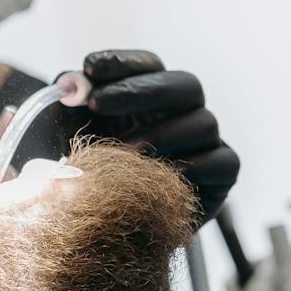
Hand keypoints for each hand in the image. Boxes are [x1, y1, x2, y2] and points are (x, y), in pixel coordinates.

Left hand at [54, 50, 238, 223]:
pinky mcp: (223, 174)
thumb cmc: (94, 175)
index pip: (148, 65)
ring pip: (203, 123)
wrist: (115, 228)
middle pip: (184, 85)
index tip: (91, 67)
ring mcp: (207, 142)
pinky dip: (192, 167)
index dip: (122, 62)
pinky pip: (221, 162)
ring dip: (161, 134)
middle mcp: (185, 113)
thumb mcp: (72, 140)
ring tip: (124, 151)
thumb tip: (68, 86)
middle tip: (100, 102)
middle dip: (141, 90)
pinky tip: (161, 177)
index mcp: (152, 97)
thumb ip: (69, 109)